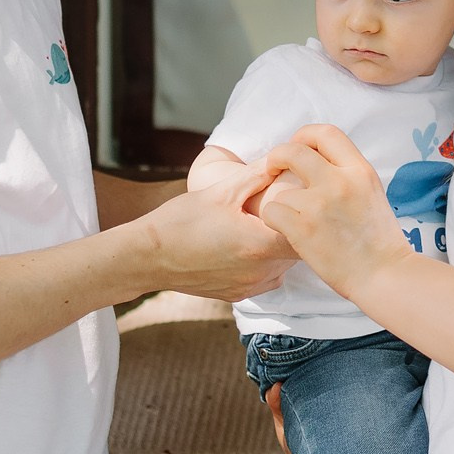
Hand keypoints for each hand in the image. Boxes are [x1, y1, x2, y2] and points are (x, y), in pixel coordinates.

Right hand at [136, 162, 294, 300]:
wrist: (147, 257)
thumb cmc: (181, 220)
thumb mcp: (221, 191)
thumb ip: (257, 174)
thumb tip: (282, 157)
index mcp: (260, 243)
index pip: (305, 231)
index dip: (307, 214)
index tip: (300, 201)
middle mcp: (260, 271)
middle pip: (297, 250)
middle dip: (294, 230)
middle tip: (284, 209)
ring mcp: (249, 287)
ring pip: (282, 266)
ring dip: (279, 247)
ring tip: (262, 226)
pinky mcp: (237, 295)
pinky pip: (265, 279)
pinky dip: (263, 263)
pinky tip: (247, 247)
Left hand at [258, 125, 420, 300]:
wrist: (384, 274)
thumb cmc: (379, 241)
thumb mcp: (371, 193)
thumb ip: (347, 175)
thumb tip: (318, 162)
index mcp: (360, 170)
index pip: (326, 133)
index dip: (304, 136)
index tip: (298, 148)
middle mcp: (340, 181)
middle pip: (293, 151)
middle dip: (277, 156)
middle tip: (273, 168)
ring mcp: (320, 204)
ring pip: (279, 190)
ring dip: (281, 204)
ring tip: (295, 221)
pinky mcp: (303, 229)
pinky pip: (271, 212)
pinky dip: (274, 222)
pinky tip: (287, 232)